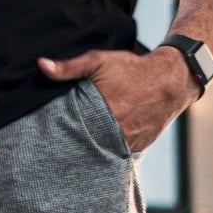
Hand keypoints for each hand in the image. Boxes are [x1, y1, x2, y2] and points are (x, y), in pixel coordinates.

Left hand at [36, 45, 198, 152]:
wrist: (171, 80)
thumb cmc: (132, 68)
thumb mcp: (98, 61)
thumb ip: (69, 66)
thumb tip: (41, 65)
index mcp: (103, 113)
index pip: (73, 132)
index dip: (61, 135)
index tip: (48, 139)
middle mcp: (116, 131)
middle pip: (87, 145)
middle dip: (74, 145)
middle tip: (57, 150)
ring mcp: (129, 142)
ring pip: (103, 151)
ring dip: (92, 149)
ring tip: (76, 151)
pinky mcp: (139, 146)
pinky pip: (118, 152)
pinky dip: (108, 149)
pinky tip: (98, 146)